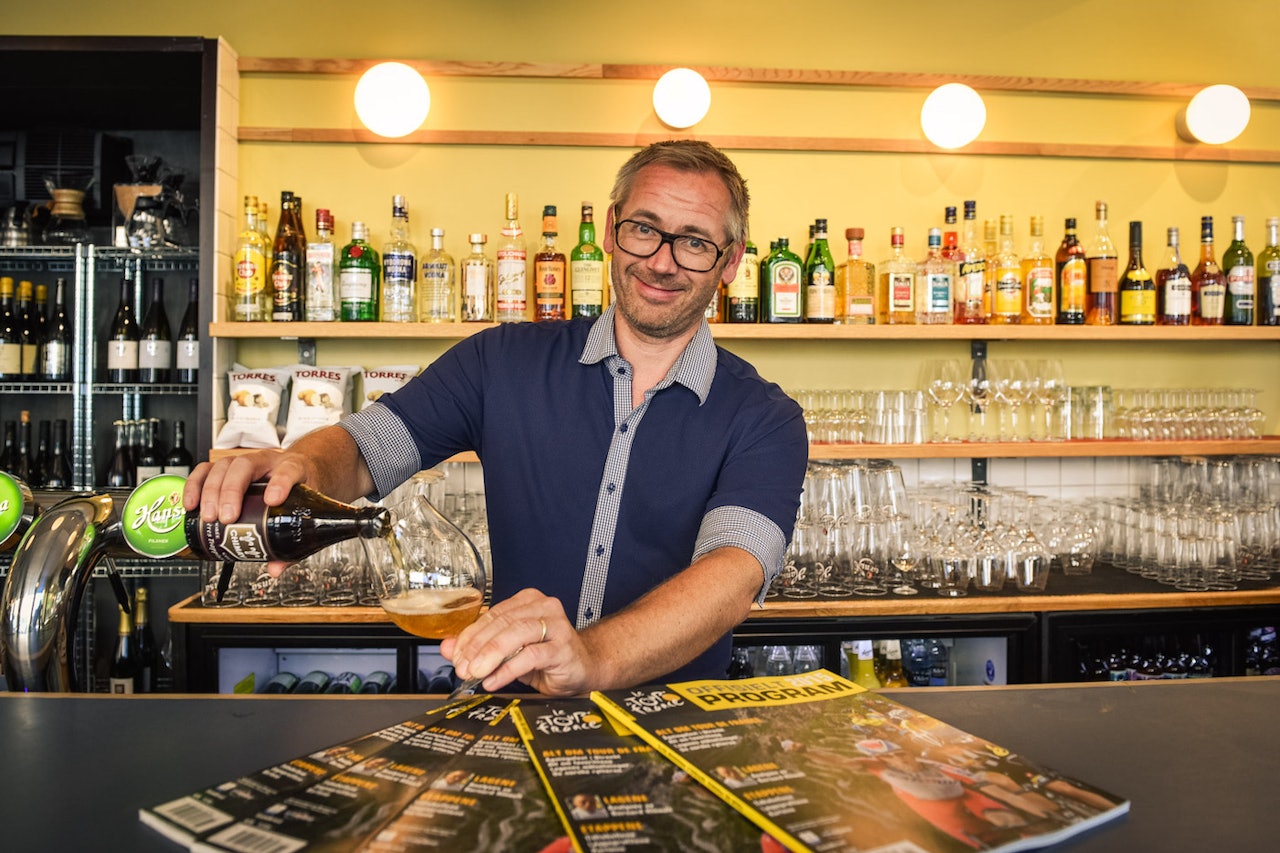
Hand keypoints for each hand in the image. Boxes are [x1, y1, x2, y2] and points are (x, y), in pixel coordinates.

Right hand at [182, 449, 313, 577]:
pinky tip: (190, 505)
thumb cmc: (299, 489)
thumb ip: (291, 544)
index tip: (272, 501)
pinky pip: (205, 470)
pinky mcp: (225, 467)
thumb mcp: (301, 512)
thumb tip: (275, 569)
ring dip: (211, 491)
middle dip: (231, 492)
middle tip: (227, 518)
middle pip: (246, 466)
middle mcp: (268, 461)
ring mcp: (245, 462)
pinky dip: (194, 485)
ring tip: (208, 517)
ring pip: (223, 466)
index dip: (280, 483)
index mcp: (294, 469)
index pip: (288, 470)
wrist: (297, 470)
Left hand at [440, 588, 592, 695]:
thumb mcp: (508, 651)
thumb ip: (478, 647)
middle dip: (477, 647)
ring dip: (490, 655)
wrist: (583, 668)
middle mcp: (543, 607)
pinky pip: (530, 656)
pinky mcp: (563, 648)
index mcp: (527, 601)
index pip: (491, 614)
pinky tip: (493, 681)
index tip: (455, 655)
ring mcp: (556, 626)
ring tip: (475, 673)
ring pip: (516, 634)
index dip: (469, 635)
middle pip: (502, 622)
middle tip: (462, 667)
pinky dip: (508, 670)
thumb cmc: (546, 656)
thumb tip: (448, 647)